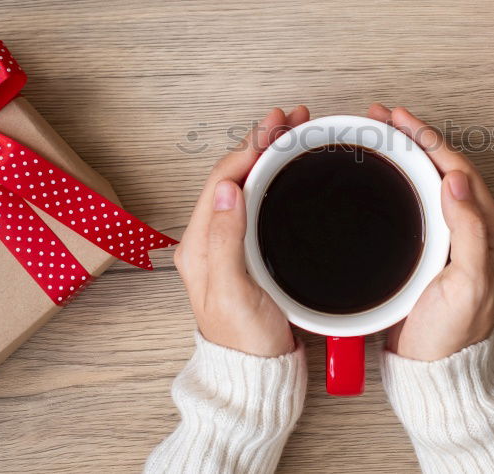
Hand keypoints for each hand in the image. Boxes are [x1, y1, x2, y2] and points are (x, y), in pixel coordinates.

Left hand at [174, 106, 309, 356]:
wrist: (257, 374)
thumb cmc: (245, 341)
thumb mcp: (234, 292)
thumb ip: (227, 241)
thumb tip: (229, 191)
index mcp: (200, 245)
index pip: (222, 181)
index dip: (248, 148)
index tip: (275, 127)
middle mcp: (211, 240)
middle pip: (234, 176)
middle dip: (261, 142)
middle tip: (290, 118)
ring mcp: (230, 245)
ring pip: (247, 186)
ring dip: (268, 156)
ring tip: (294, 132)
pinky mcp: (251, 253)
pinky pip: (259, 203)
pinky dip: (275, 178)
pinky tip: (290, 170)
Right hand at [368, 104, 493, 360]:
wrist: (433, 371)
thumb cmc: (452, 335)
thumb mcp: (467, 284)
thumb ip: (469, 231)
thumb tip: (455, 180)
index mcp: (491, 233)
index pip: (459, 169)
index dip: (428, 139)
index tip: (399, 119)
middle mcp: (476, 230)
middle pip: (444, 167)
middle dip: (414, 138)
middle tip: (381, 117)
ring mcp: (453, 239)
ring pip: (431, 181)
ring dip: (406, 154)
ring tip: (379, 135)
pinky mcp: (432, 249)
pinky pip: (418, 201)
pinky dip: (400, 179)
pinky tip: (383, 174)